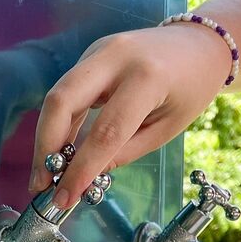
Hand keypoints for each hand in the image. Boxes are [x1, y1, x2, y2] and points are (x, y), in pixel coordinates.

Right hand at [30, 24, 228, 208]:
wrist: (200, 43)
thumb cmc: (191, 88)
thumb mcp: (167, 128)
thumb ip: (125, 152)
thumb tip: (86, 177)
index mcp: (146, 78)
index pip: (105, 131)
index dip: (80, 169)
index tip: (64, 198)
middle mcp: (116, 57)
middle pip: (62, 101)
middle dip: (45, 146)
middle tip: (40, 183)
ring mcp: (99, 52)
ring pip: (57, 96)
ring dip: (46, 139)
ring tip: (44, 175)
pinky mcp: (90, 56)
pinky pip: (66, 92)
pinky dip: (58, 125)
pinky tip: (57, 152)